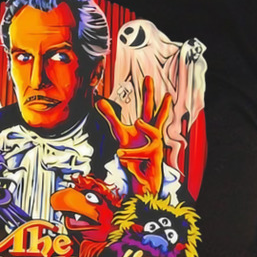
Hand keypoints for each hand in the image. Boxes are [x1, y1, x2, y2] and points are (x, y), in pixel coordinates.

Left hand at [96, 74, 172, 195]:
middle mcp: (154, 133)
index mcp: (146, 126)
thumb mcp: (119, 133)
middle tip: (155, 83)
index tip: (148, 78)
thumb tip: (99, 101)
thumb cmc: (133, 155)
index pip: (148, 106)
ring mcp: (157, 145)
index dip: (148, 93)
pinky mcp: (154, 157)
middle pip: (156, 113)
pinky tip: (122, 155)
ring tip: (132, 131)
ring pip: (154, 133)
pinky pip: (138, 152)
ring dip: (143, 131)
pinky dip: (128, 154)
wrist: (141, 178)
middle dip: (155, 99)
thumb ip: (111, 117)